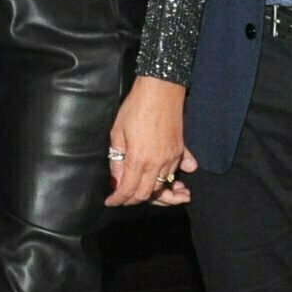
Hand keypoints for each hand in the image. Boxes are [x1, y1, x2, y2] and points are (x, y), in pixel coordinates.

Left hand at [105, 76, 193, 206]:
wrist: (161, 90)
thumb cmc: (135, 108)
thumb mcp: (117, 133)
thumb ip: (117, 160)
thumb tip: (116, 180)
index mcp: (138, 160)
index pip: (128, 190)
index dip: (118, 200)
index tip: (111, 201)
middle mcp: (158, 163)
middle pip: (147, 194)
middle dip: (134, 200)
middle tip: (124, 198)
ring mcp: (172, 158)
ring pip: (163, 186)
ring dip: (154, 193)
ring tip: (145, 195)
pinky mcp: (180, 150)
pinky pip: (176, 173)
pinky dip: (172, 181)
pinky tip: (170, 184)